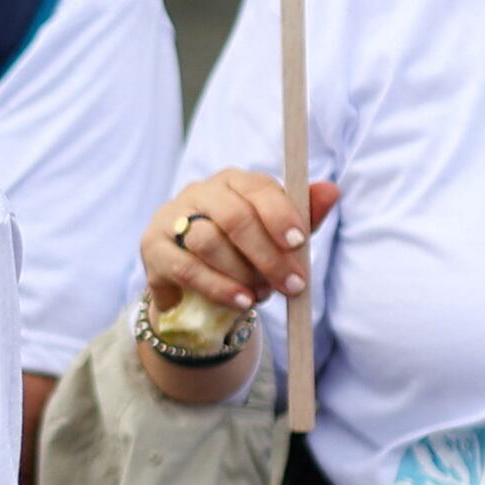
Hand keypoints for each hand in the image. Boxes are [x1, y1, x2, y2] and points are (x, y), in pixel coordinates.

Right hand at [143, 168, 336, 316]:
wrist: (197, 287)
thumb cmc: (243, 253)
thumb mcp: (277, 237)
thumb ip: (303, 215)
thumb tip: (332, 190)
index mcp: (233, 181)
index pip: (257, 187)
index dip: (280, 214)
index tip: (299, 243)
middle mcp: (200, 192)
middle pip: (233, 216)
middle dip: (267, 255)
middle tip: (293, 285)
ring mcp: (171, 217)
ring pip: (208, 241)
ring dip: (242, 273)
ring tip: (262, 295)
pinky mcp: (153, 247)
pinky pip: (186, 268)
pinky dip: (218, 288)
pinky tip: (242, 303)